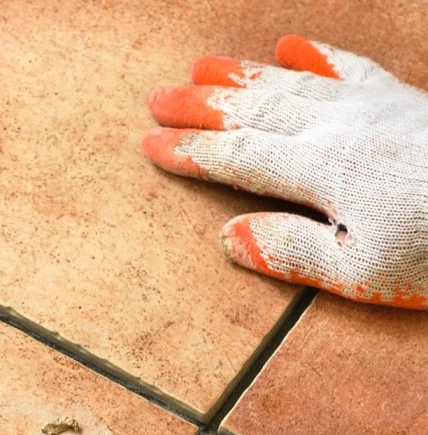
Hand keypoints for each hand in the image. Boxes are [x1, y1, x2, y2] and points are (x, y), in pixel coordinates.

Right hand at [142, 35, 427, 308]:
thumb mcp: (360, 272)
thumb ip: (292, 252)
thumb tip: (229, 236)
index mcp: (322, 172)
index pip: (238, 158)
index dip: (190, 150)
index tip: (148, 144)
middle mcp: (341, 128)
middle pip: (256, 111)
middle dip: (202, 104)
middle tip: (156, 95)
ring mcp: (374, 108)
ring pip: (292, 83)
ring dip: (243, 75)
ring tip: (202, 65)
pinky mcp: (403, 102)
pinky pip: (348, 68)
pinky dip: (314, 56)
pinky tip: (293, 46)